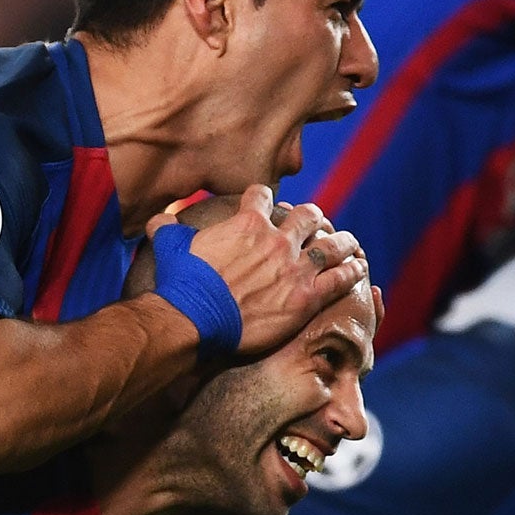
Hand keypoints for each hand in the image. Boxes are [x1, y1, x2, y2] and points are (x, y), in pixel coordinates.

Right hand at [157, 186, 366, 356]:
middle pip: (308, 216)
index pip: (264, 196)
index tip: (271, 204)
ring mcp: (295, 268)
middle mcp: (276, 240)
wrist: (193, 319)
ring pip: (332, 244)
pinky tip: (359, 268)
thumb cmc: (181, 284)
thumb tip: (155, 219)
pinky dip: (352, 271)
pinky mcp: (306, 296)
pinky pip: (340, 278)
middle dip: (315, 218)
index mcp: (247, 223)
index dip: (268, 199)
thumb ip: (167, 228)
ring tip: (350, 242)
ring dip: (343, 241)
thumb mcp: (170, 247)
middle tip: (318, 224)